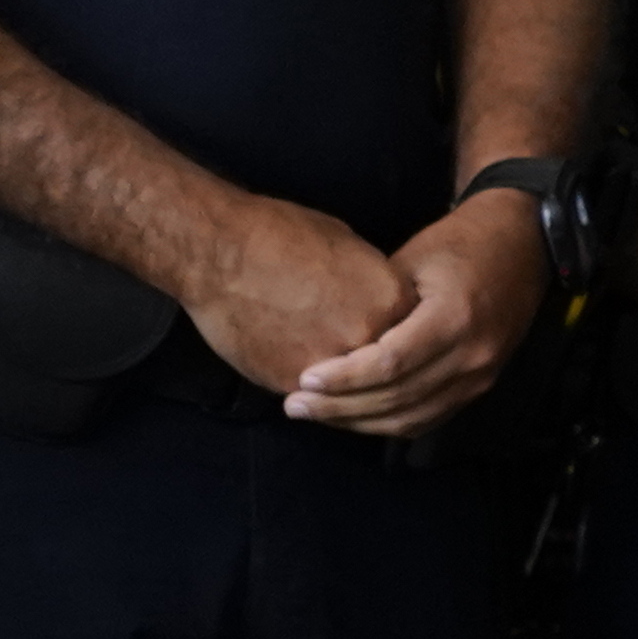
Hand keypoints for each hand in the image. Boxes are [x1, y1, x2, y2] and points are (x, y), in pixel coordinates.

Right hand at [179, 192, 412, 406]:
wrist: (220, 253)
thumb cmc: (281, 236)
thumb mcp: (349, 247)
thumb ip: (374, 285)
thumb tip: (381, 305)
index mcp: (392, 298)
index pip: (417, 335)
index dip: (404, 340)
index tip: (395, 342)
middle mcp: (370, 336)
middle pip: (390, 369)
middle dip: (380, 373)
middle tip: (371, 376)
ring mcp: (333, 364)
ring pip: (356, 393)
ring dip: (351, 396)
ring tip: (341, 393)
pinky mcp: (292, 381)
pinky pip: (318, 401)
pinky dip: (318, 401)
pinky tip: (314, 396)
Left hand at [287, 184, 555, 435]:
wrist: (522, 246)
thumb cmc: (459, 245)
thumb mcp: (411, 261)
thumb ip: (376, 304)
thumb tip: (326, 340)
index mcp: (455, 317)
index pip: (391, 363)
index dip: (345, 378)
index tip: (304, 379)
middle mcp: (473, 354)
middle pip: (398, 398)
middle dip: (341, 407)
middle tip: (294, 406)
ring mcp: (482, 375)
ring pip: (411, 418)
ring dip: (360, 422)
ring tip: (316, 415)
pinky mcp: (481, 385)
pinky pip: (429, 418)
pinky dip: (388, 423)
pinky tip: (354, 416)